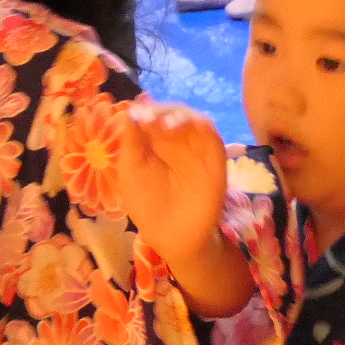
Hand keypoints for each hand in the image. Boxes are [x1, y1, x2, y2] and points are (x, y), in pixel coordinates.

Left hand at [114, 101, 233, 269]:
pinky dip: (200, 123)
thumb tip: (132, 109)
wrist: (173, 235)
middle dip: (160, 110)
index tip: (137, 111)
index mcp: (154, 142)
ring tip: (164, 122)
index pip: (152, 115)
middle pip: (171, 112)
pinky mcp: (214, 157)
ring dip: (178, 114)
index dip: (145, 109)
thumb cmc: (147, 205)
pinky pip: (211, 134)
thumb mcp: (130, 170)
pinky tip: (184, 126)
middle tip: (148, 116)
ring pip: (191, 118)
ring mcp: (196, 147)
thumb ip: (131, 141)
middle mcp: (176, 140)